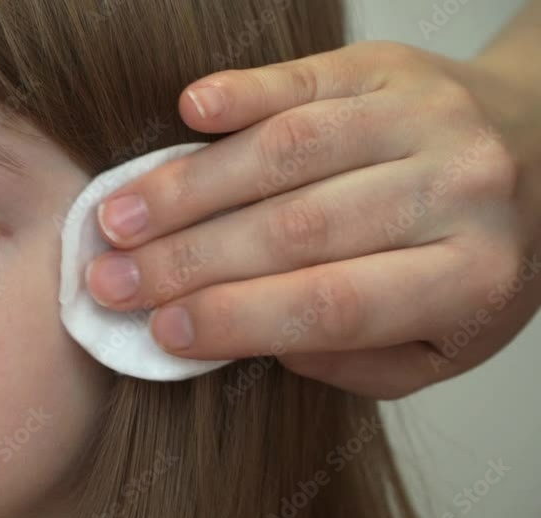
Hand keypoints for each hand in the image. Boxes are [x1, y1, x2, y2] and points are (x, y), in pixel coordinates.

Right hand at [84, 40, 540, 398]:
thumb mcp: (437, 345)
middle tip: (110, 280)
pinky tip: (187, 112)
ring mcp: (421, 118)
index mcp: (471, 277)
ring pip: (285, 153)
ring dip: (189, 187)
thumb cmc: (470, 260)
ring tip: (118, 217)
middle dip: (187, 260)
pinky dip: (240, 94)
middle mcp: (457, 189)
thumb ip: (351, 358)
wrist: (538, 152)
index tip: (161, 330)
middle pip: (295, 229)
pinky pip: (303, 79)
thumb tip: (253, 334)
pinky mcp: (387, 67)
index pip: (333, 304)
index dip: (236, 319)